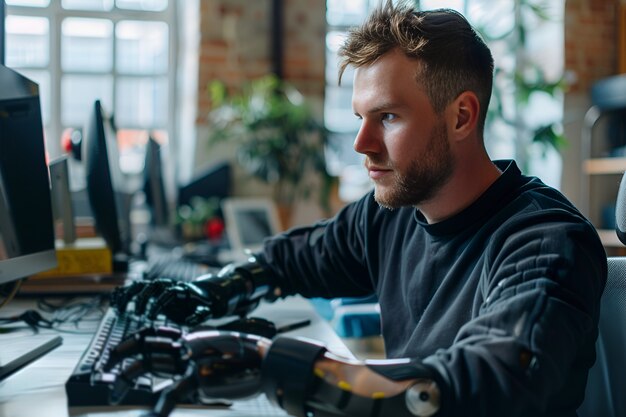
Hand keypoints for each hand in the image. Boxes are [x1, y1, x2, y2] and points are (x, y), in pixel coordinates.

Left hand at [103, 327, 270, 416]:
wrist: (266, 361)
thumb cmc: (245, 362)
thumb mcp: (217, 358)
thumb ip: (197, 367)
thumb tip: (186, 387)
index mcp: (191, 339)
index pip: (155, 334)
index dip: (132, 341)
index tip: (116, 352)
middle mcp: (187, 346)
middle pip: (146, 347)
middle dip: (121, 360)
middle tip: (107, 375)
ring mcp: (191, 360)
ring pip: (149, 365)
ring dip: (125, 381)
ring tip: (112, 395)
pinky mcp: (199, 378)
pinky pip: (172, 394)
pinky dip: (158, 408)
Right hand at [110, 278, 215, 325]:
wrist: (200, 294)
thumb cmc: (202, 305)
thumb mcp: (205, 311)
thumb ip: (199, 315)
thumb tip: (190, 321)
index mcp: (181, 290)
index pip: (167, 293)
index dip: (158, 304)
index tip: (150, 316)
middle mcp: (167, 285)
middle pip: (152, 286)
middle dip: (143, 299)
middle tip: (138, 314)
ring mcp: (158, 286)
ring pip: (140, 285)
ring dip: (129, 295)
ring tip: (119, 309)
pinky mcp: (150, 290)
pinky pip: (134, 288)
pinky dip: (123, 293)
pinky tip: (113, 302)